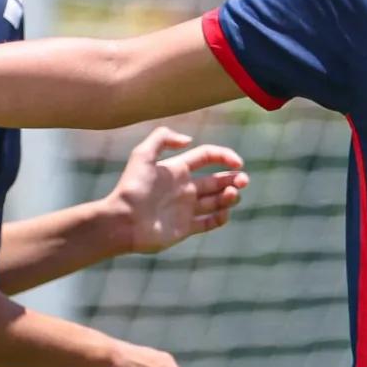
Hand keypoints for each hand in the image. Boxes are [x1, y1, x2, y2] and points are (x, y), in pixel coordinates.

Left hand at [107, 127, 249, 253]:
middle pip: (217, 180)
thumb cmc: (132, 188)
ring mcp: (186, 209)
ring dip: (230, 197)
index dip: (224, 156)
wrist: (123, 221)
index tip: (237, 163)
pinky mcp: (186, 228)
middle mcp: (184, 188)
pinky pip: (209, 223)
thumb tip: (189, 140)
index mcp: (177, 170)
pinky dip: (221, 218)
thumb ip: (163, 138)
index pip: (207, 157)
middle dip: (234, 179)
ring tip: (232, 196)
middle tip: (243, 181)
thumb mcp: (142, 155)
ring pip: (217, 201)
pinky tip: (224, 213)